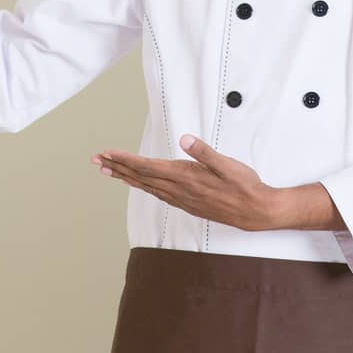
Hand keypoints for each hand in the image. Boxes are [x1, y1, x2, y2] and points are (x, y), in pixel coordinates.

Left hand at [92, 134, 280, 231]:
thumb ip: (205, 152)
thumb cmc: (245, 186)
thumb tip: (185, 139)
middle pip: (141, 177)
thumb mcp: (228, 165)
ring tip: (108, 171)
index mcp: (186, 177)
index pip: (148, 166)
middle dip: (117, 167)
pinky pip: (158, 194)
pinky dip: (142, 186)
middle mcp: (180, 190)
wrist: (256, 212)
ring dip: (126, 177)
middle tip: (96, 160)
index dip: (125, 159)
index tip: (107, 153)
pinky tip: (138, 184)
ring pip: (147, 186)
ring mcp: (182, 199)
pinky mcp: (187, 204)